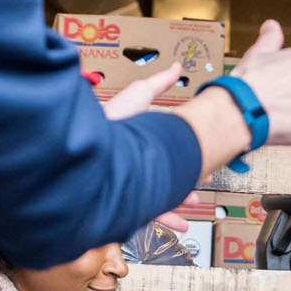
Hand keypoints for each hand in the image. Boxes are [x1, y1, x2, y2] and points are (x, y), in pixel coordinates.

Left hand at [96, 64, 196, 231]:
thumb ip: (158, 85)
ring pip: (162, 197)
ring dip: (181, 201)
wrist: (88, 152)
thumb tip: (176, 68)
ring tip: (194, 201)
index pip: (169, 152)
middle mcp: (137, 165)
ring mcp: (132, 186)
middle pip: (167, 176)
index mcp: (142, 143)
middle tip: (202, 181)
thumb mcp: (138, 98)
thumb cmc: (109, 124)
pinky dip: (169, 219)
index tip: (203, 158)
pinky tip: (181, 223)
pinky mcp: (128, 203)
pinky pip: (151, 215)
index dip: (187, 156)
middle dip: (187, 180)